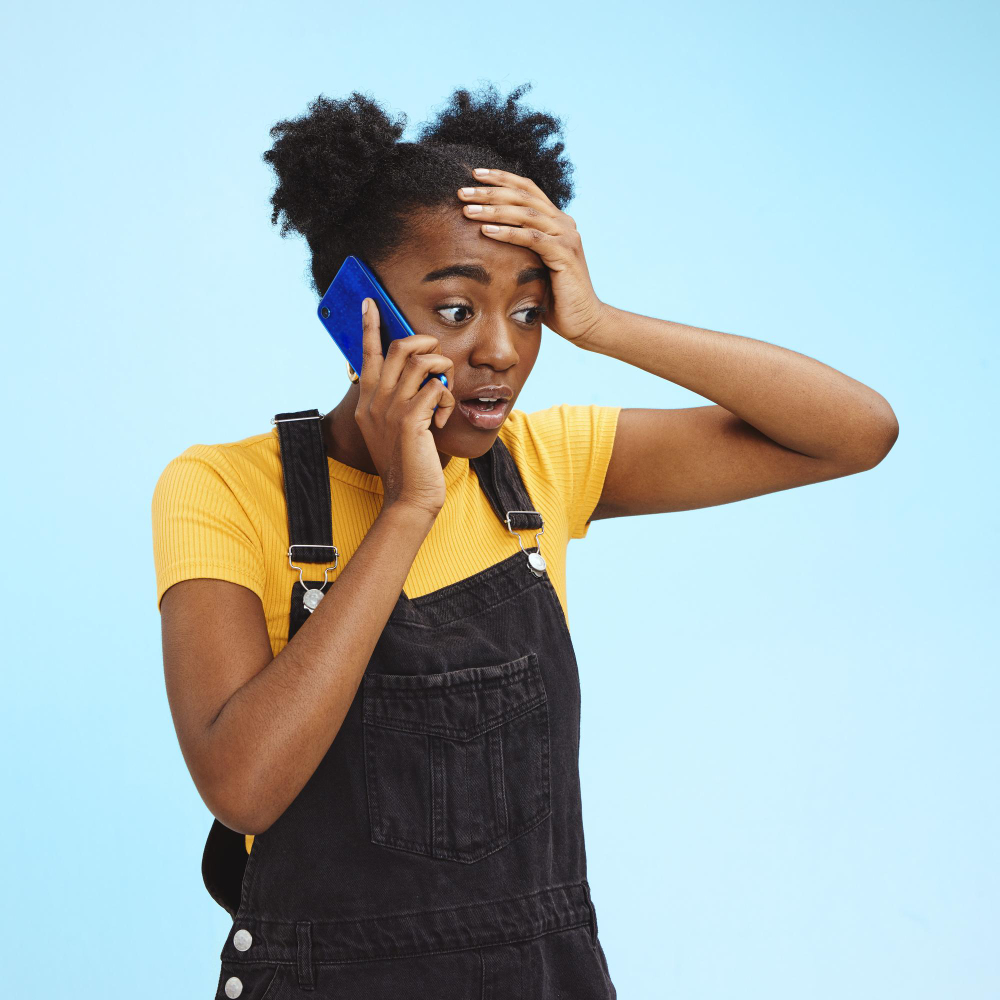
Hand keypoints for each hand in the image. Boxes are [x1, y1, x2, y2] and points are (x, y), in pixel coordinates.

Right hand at [354, 298, 456, 516]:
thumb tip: (419, 375)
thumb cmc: (408, 463)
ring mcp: (391, 409)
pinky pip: (437, 388)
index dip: (369, 327)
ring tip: (445, 392)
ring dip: (443, 370)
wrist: (409, 496)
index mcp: (368, 401)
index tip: (369, 303)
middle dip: (426, 343)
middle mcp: (375, 401)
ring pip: (422, 362)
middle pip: (400, 347)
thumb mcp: (394, 428)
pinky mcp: (411, 420)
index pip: (367, 355)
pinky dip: (447, 399)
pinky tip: (444, 418)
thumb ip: (399, 401)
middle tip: (438, 358)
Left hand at [457, 167, 607, 344]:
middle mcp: (563, 223)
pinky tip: (487, 230)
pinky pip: (532, 238)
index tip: (474, 174)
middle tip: (462, 191)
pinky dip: (508, 233)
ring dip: (494, 209)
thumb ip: (518, 248)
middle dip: (490, 191)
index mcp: (556, 221)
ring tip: (467, 210)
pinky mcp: (565, 255)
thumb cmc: (554, 299)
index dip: (501, 178)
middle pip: (523, 196)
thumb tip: (485, 238)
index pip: (527, 190)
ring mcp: (566, 237)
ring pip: (526, 213)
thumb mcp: (533, 266)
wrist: (583, 322)